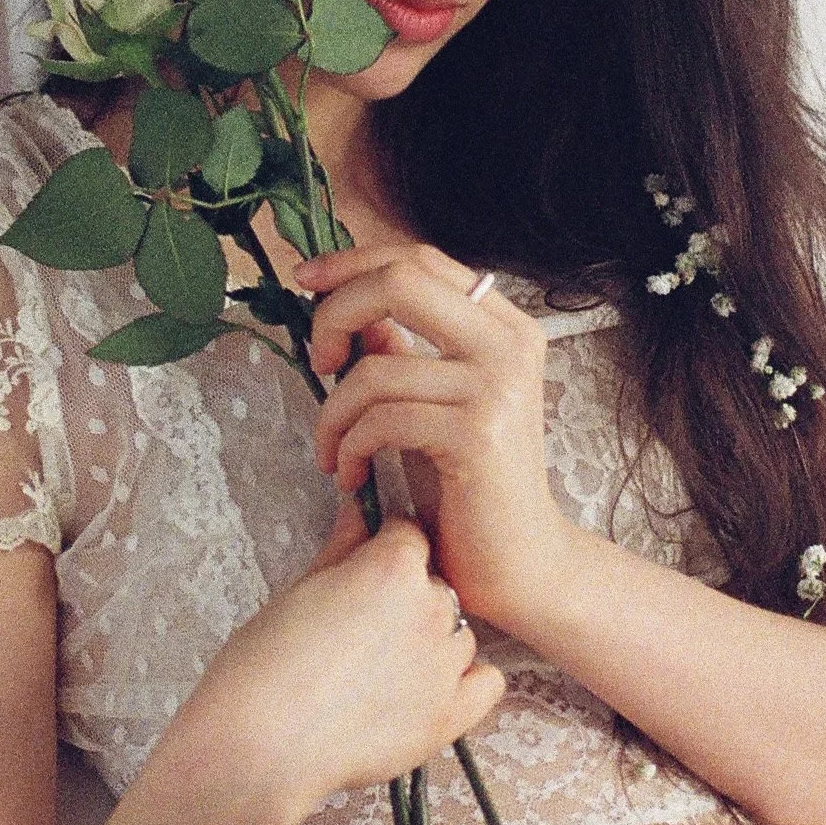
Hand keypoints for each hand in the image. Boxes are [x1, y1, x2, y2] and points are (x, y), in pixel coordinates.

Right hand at [172, 503, 503, 824]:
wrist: (261, 742)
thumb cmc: (265, 668)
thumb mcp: (298, 591)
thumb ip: (342, 551)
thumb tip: (358, 517)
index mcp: (392, 569)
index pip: (410, 537)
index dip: (386, 551)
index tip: (369, 570)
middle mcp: (430, 610)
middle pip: (436, 588)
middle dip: (407, 600)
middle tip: (364, 630)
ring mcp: (445, 665)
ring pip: (459, 636)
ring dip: (433, 643)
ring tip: (384, 670)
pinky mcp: (450, 716)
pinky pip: (486, 684)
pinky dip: (467, 683)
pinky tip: (430, 691)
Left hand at [298, 245, 570, 633]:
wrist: (520, 564)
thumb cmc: (471, 489)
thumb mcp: (431, 406)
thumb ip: (403, 353)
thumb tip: (351, 313)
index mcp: (506, 327)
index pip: (420, 259)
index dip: (352, 261)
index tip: (305, 280)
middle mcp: (510, 345)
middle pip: (399, 282)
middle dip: (335, 314)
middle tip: (316, 360)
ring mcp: (498, 387)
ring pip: (376, 367)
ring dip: (332, 413)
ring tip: (332, 451)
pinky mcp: (477, 434)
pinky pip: (380, 419)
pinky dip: (347, 447)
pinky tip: (349, 476)